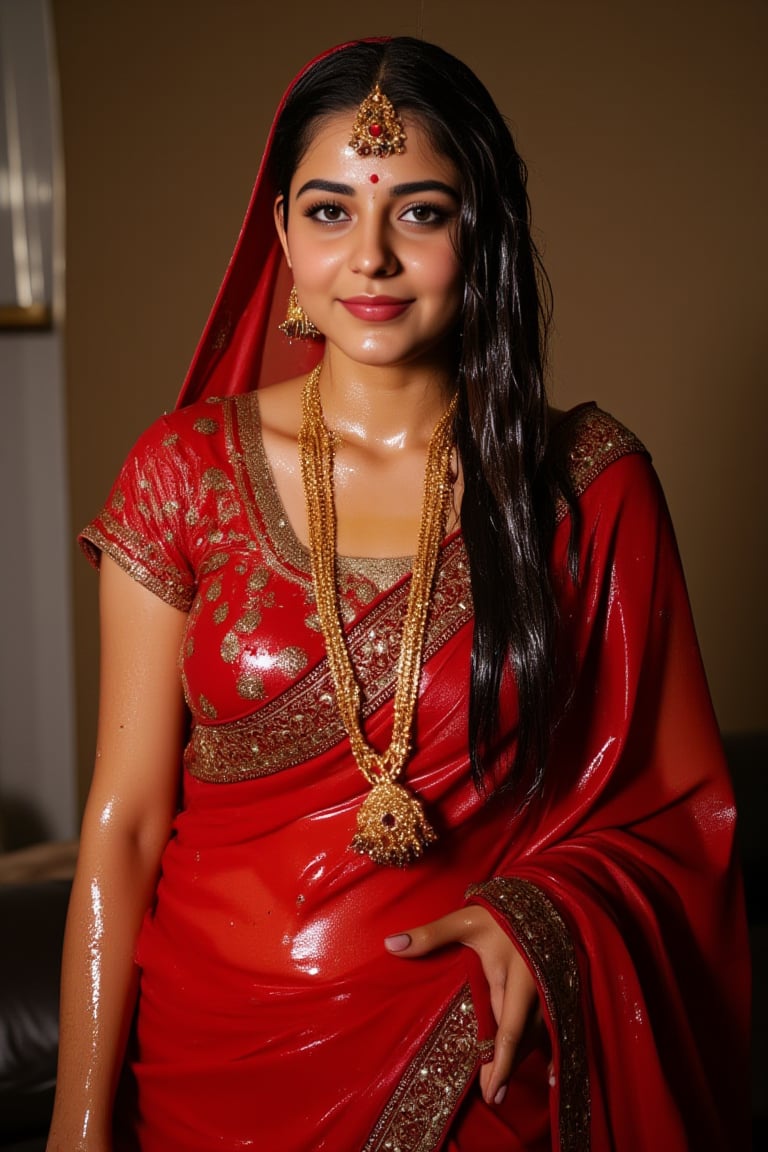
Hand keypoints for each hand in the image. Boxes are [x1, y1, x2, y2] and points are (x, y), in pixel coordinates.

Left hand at [385, 904, 545, 1105]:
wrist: (543, 897)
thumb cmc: (500, 910)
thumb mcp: (465, 919)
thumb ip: (431, 934)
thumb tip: (391, 944)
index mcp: (516, 975)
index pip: (507, 1027)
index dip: (499, 1060)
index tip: (490, 1089)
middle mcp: (536, 989)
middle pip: (521, 1038)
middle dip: (506, 1068)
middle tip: (494, 1099)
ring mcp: (548, 991)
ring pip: (535, 1034)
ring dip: (519, 1059)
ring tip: (501, 1088)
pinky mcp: (554, 992)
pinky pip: (551, 1026)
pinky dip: (545, 1049)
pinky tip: (549, 1073)